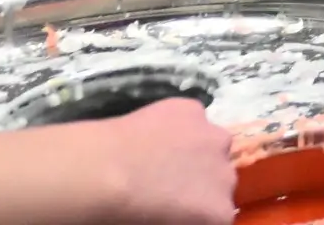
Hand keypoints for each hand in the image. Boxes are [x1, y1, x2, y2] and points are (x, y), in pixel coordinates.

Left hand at [92, 98, 237, 224]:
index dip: (194, 214)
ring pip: (209, 144)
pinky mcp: (192, 109)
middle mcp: (227, 175)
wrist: (96, 177)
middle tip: (163, 188)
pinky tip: (148, 134)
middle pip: (218, 178)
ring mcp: (212, 137)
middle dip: (198, 182)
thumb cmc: (122, 218)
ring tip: (156, 157)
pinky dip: (175, 125)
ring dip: (193, 151)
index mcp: (219, 213)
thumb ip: (179, 219)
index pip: (217, 215)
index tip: (174, 213)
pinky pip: (189, 119)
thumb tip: (173, 212)